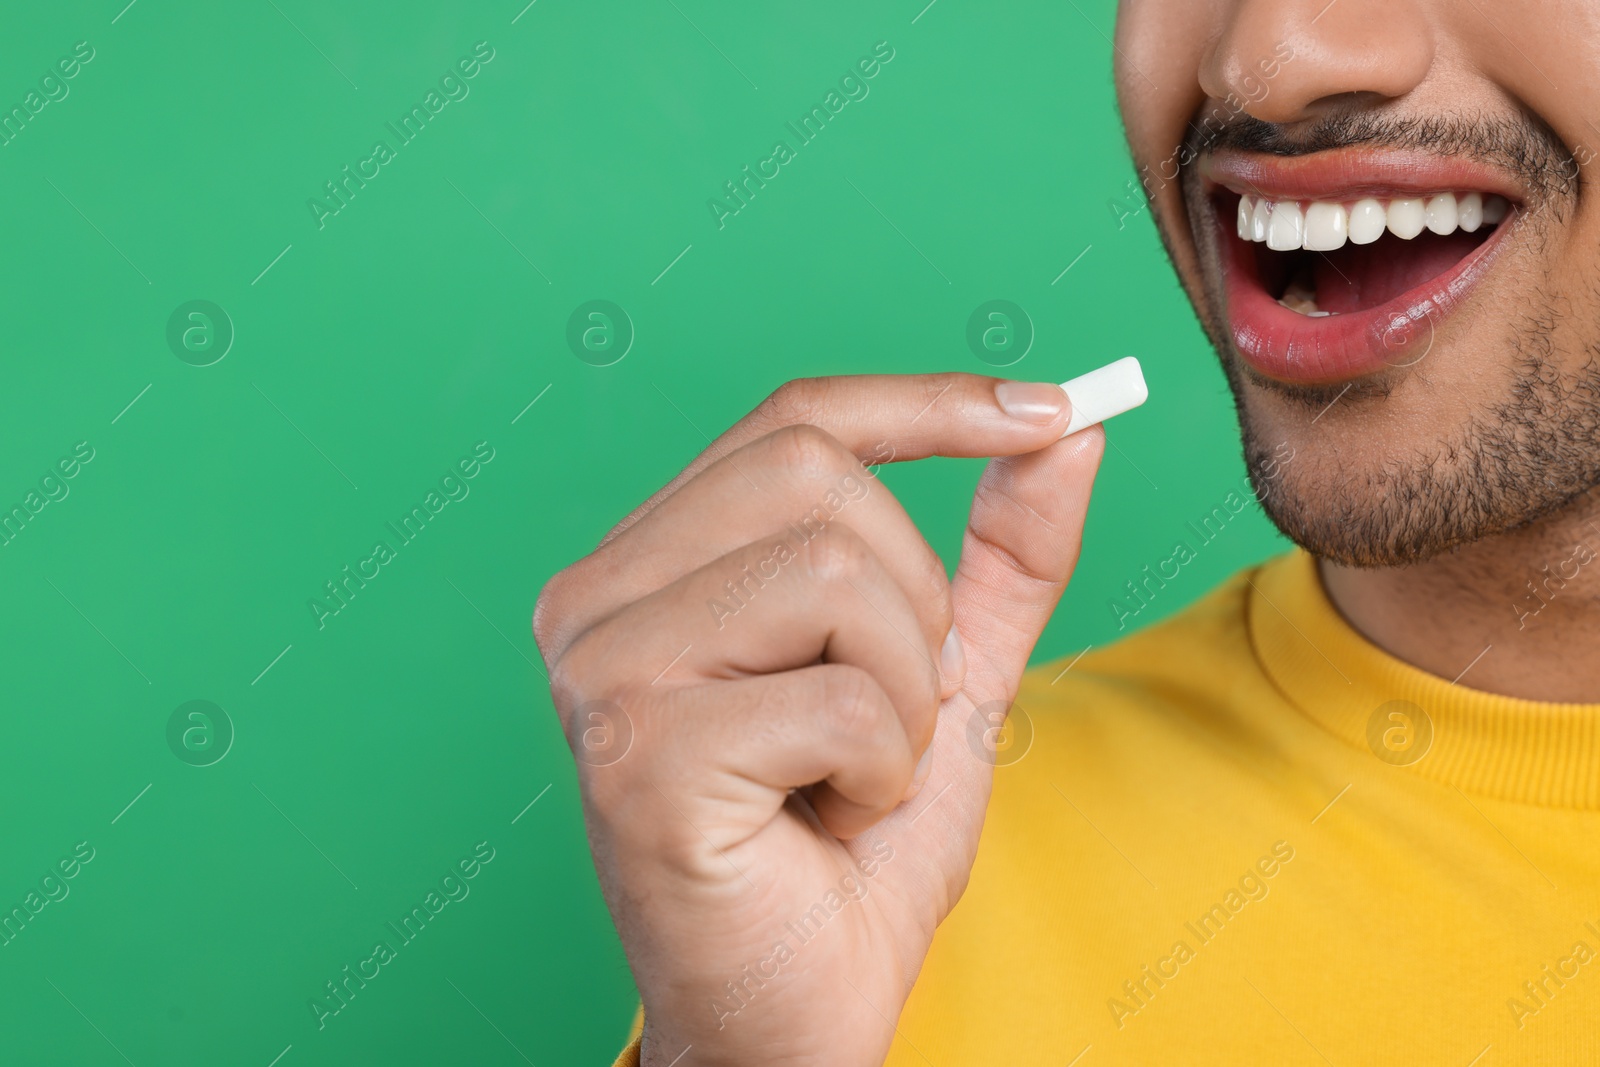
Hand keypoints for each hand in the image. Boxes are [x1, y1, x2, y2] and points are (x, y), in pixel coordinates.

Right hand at [534, 374, 1104, 1065]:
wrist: (797, 1010)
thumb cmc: (849, 845)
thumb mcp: (944, 674)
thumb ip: (997, 556)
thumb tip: (1070, 430)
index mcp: (649, 563)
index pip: (791, 421)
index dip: (928, 404)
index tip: (1048, 411)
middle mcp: (596, 599)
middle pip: (817, 478)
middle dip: (912, 602)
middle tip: (892, 708)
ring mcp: (603, 674)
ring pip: (835, 576)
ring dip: (904, 694)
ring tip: (856, 772)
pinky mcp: (638, 757)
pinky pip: (841, 700)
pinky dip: (884, 770)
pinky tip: (829, 819)